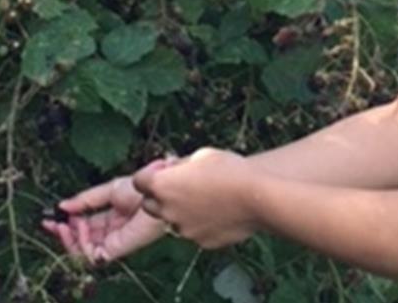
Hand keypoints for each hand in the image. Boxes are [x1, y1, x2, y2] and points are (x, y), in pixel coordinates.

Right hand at [41, 159, 173, 263]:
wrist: (154, 192)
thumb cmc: (139, 189)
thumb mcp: (107, 190)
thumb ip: (85, 201)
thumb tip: (62, 206)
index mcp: (108, 218)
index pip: (82, 228)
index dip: (65, 225)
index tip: (49, 218)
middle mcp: (109, 233)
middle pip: (79, 241)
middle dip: (62, 234)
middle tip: (51, 223)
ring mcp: (112, 243)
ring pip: (82, 252)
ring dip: (69, 238)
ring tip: (67, 223)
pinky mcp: (116, 250)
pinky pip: (92, 255)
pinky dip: (81, 242)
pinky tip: (81, 225)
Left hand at [132, 147, 259, 248]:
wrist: (258, 197)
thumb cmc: (231, 169)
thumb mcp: (201, 155)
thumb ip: (181, 165)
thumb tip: (174, 170)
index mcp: (162, 185)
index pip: (139, 181)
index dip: (150, 174)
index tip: (165, 170)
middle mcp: (167, 210)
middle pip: (149, 205)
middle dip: (159, 196)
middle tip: (180, 187)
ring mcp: (183, 229)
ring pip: (173, 220)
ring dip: (181, 211)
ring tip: (207, 199)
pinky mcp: (200, 241)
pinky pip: (193, 231)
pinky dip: (200, 223)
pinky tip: (219, 212)